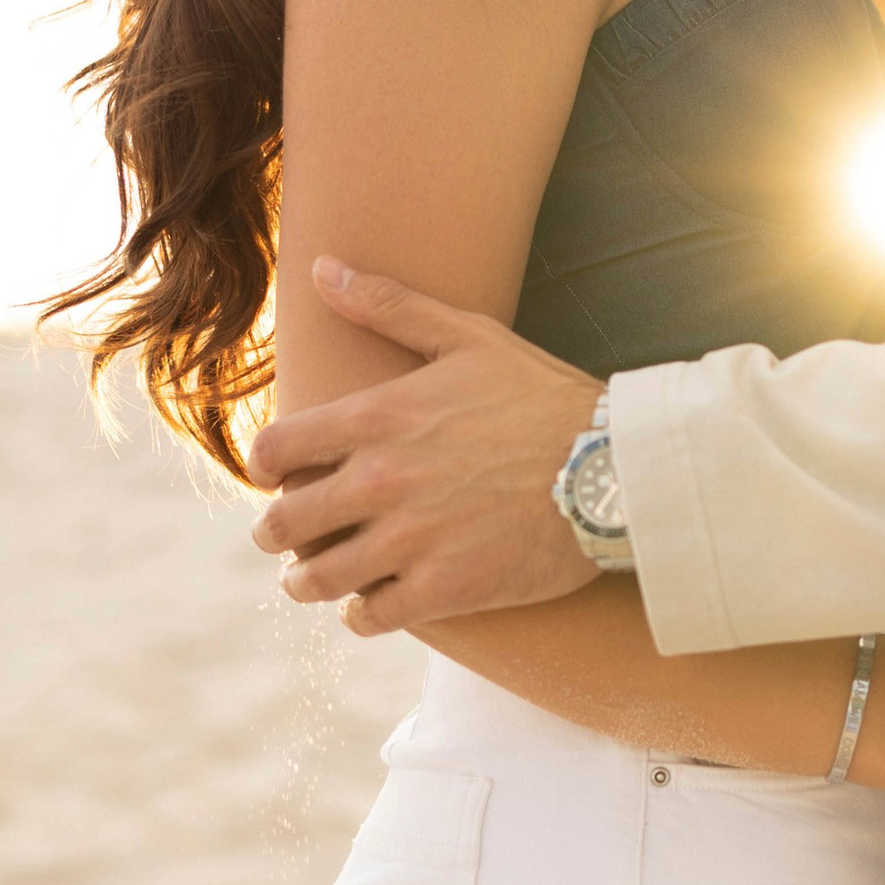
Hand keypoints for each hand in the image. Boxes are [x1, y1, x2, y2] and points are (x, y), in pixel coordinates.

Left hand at [247, 258, 602, 624]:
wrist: (616, 467)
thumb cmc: (545, 397)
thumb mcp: (469, 336)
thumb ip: (389, 304)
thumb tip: (324, 267)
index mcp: (376, 418)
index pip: (274, 451)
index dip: (268, 465)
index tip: (279, 474)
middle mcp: (380, 483)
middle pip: (283, 525)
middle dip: (278, 532)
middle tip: (288, 535)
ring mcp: (410, 541)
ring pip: (315, 580)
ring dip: (307, 580)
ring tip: (314, 578)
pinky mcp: (443, 590)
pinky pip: (369, 617)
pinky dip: (360, 614)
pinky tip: (371, 603)